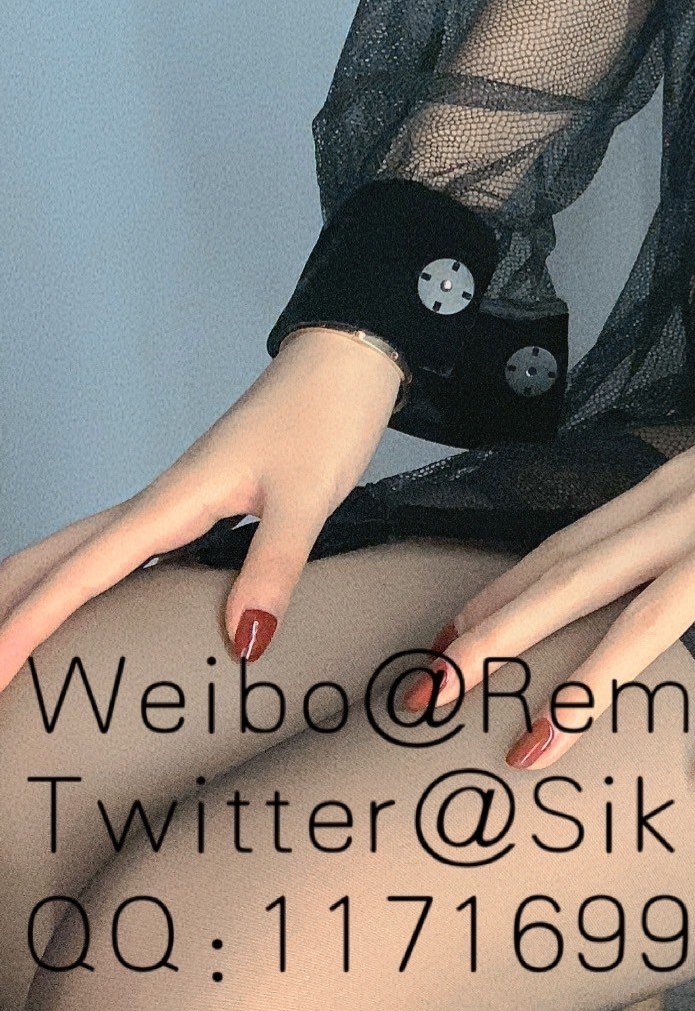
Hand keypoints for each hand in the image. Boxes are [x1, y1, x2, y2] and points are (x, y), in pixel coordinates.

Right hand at [0, 328, 405, 695]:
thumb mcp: (308, 497)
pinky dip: (86, 584)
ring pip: (77, 552)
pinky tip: (96, 611)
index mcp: (168, 502)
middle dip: (7, 609)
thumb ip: (274, 568)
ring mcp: (170, 503)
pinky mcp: (193, 505)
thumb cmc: (325, 417)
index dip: (27, 626)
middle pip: (53, 559)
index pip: (78, 575)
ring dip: (37, 595)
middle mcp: (155, 503)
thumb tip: (243, 641)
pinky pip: (119, 552)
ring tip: (12, 647)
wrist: (344, 363)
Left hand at [409, 355, 694, 789]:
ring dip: (583, 689)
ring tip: (533, 748)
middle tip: (431, 690)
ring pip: (644, 619)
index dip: (504, 592)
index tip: (447, 636)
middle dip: (499, 638)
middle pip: (576, 580)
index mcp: (666, 488)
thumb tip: (662, 555)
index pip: (567, 545)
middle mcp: (686, 513)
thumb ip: (692, 508)